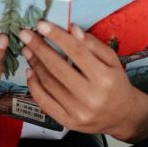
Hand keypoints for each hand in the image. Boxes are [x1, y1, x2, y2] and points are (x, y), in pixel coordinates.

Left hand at [25, 22, 147, 137]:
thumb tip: (72, 29)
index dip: (57, 36)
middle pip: (58, 67)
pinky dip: (34, 85)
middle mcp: (91, 96)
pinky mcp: (68, 122)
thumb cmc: (115, 83)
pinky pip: (44, 102)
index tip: (41, 24)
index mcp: (105, 78)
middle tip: (25, 34)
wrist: (122, 116)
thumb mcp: (112, 60)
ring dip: (34, 64)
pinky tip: (30, 71)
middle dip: (38, 48)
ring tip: (27, 50)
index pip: (76, 52)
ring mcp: (78, 111)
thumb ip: (93, 44)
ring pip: (49, 83)